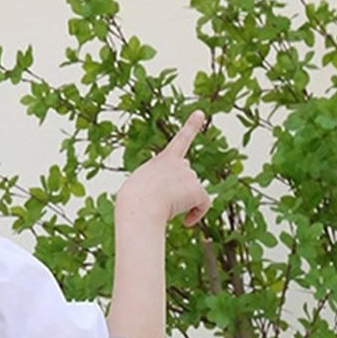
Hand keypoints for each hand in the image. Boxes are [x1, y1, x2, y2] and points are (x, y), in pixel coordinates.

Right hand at [117, 109, 211, 227]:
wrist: (139, 206)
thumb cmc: (133, 202)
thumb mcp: (139, 188)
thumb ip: (158, 187)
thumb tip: (177, 200)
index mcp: (163, 160)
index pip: (180, 140)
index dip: (191, 127)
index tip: (200, 114)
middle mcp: (179, 164)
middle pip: (184, 180)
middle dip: (176, 191)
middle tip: (159, 202)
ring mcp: (189, 175)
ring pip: (190, 194)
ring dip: (181, 203)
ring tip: (163, 209)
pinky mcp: (197, 190)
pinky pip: (203, 205)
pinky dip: (197, 214)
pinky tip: (186, 223)